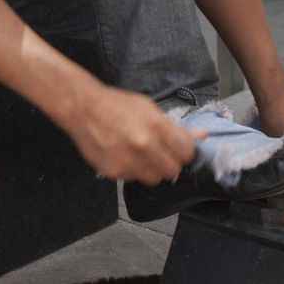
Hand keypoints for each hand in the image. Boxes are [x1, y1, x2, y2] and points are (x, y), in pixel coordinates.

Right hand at [59, 86, 203, 183]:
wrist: (82, 108)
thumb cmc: (116, 105)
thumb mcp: (149, 108)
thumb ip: (175, 127)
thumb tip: (201, 136)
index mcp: (156, 126)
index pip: (186, 153)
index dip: (183, 152)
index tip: (177, 149)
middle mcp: (143, 145)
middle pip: (172, 171)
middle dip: (169, 163)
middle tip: (158, 153)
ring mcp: (127, 161)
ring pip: (154, 179)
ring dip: (151, 170)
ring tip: (139, 155)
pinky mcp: (113, 172)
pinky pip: (133, 179)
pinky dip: (131, 170)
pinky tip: (122, 155)